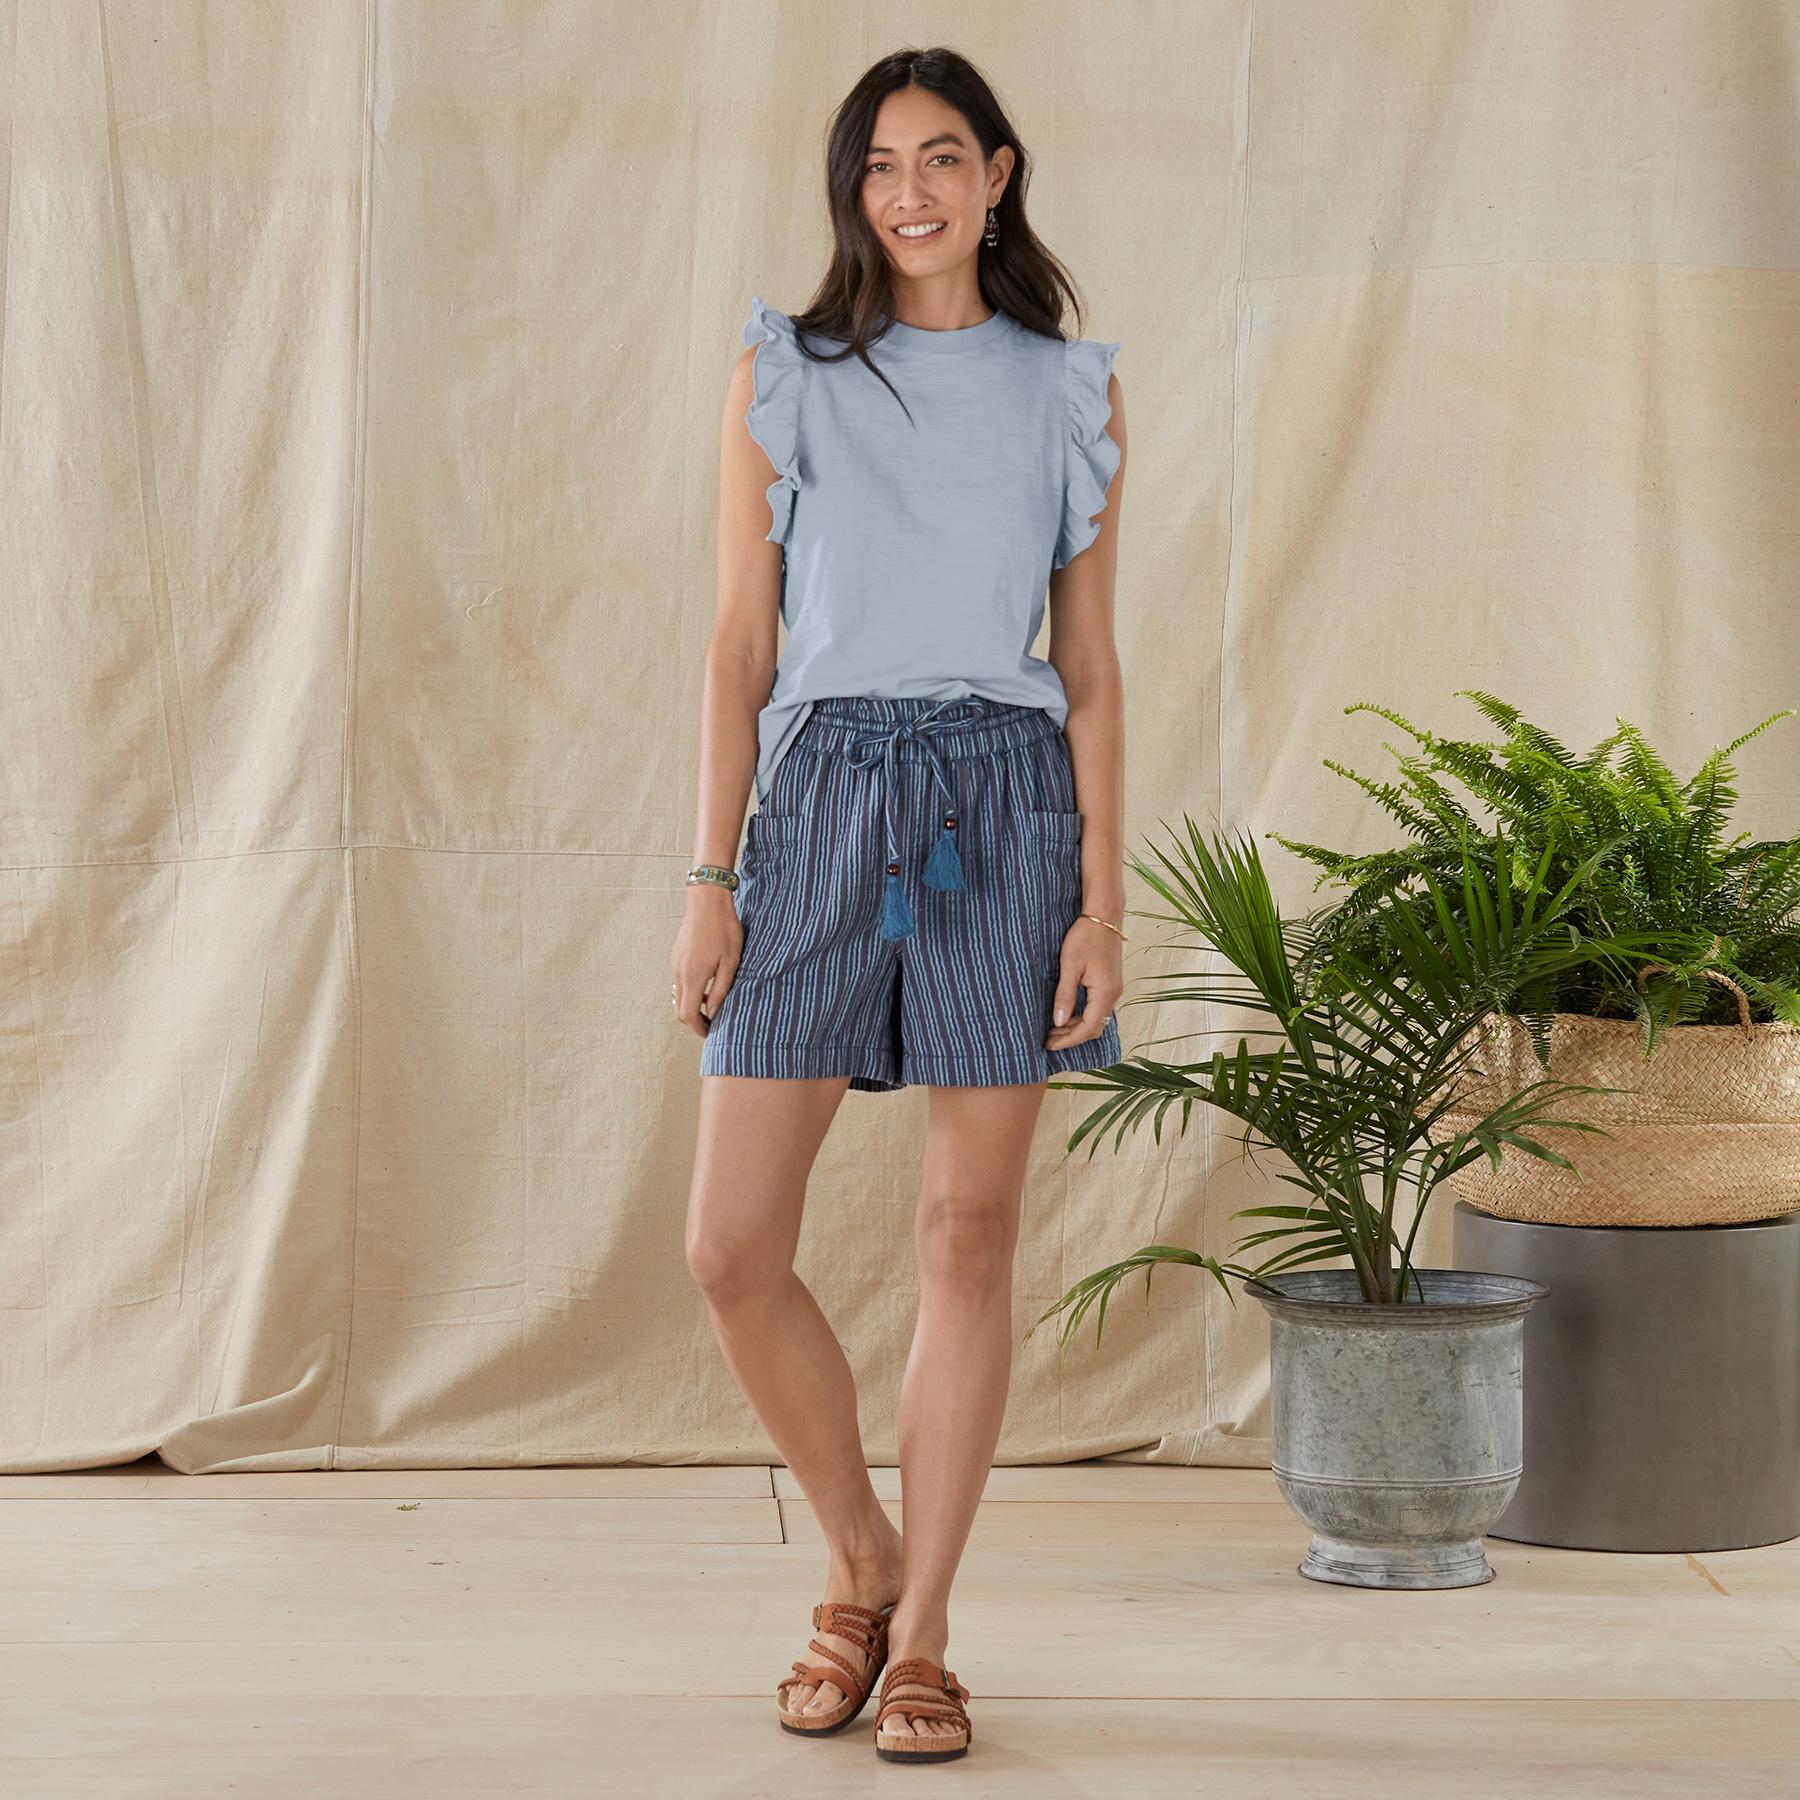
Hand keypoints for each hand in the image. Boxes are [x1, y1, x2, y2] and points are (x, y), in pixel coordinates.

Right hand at [670, 885, 741, 1035]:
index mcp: (692, 977)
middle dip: (694, 1021)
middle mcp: (679, 973)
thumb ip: (721, 990)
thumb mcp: (731, 962)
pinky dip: (690, 991)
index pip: (687, 1015)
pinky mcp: (676, 956)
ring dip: (692, 1005)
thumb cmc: (724, 930)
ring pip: (679, 996)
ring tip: (713, 1004)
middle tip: (713, 1024)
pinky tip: (707, 984)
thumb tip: (713, 1013)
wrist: (707, 901)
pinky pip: (679, 982)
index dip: (698, 1029)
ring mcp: (675, 964)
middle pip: (679, 1010)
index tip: (711, 1033)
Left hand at [1045, 914, 1123, 1050]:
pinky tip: (1066, 1014)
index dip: (1068, 1040)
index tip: (1048, 1044)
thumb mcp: (1070, 966)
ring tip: (1053, 1028)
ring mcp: (1114, 990)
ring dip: (1076, 1027)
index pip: (1087, 1029)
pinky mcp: (1110, 984)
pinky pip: (1097, 1009)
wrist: (1104, 916)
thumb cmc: (1085, 937)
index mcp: (1105, 993)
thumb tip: (1059, 1022)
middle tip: (1047, 1038)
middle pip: (1094, 1029)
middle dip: (1071, 1037)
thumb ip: (1065, 995)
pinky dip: (1082, 1016)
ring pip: (1096, 1020)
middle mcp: (1114, 995)